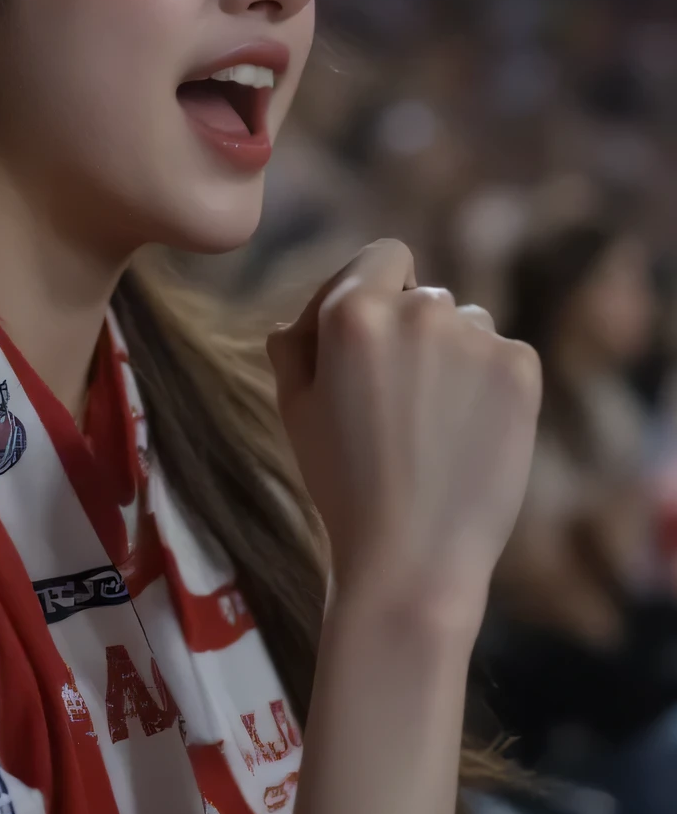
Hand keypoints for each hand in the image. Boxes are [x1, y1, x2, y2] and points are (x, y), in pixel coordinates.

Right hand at [268, 240, 541, 632]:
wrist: (411, 558)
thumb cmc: (342, 486)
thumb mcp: (292, 408)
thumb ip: (294, 344)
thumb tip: (301, 317)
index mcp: (353, 311)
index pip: (383, 255)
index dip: (374, 290)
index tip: (369, 339)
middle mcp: (419, 310)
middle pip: (425, 295)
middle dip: (411, 334)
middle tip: (397, 401)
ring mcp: (476, 337)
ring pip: (468, 325)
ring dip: (453, 357)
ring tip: (434, 425)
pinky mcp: (521, 368)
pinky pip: (504, 354)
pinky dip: (490, 385)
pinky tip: (468, 432)